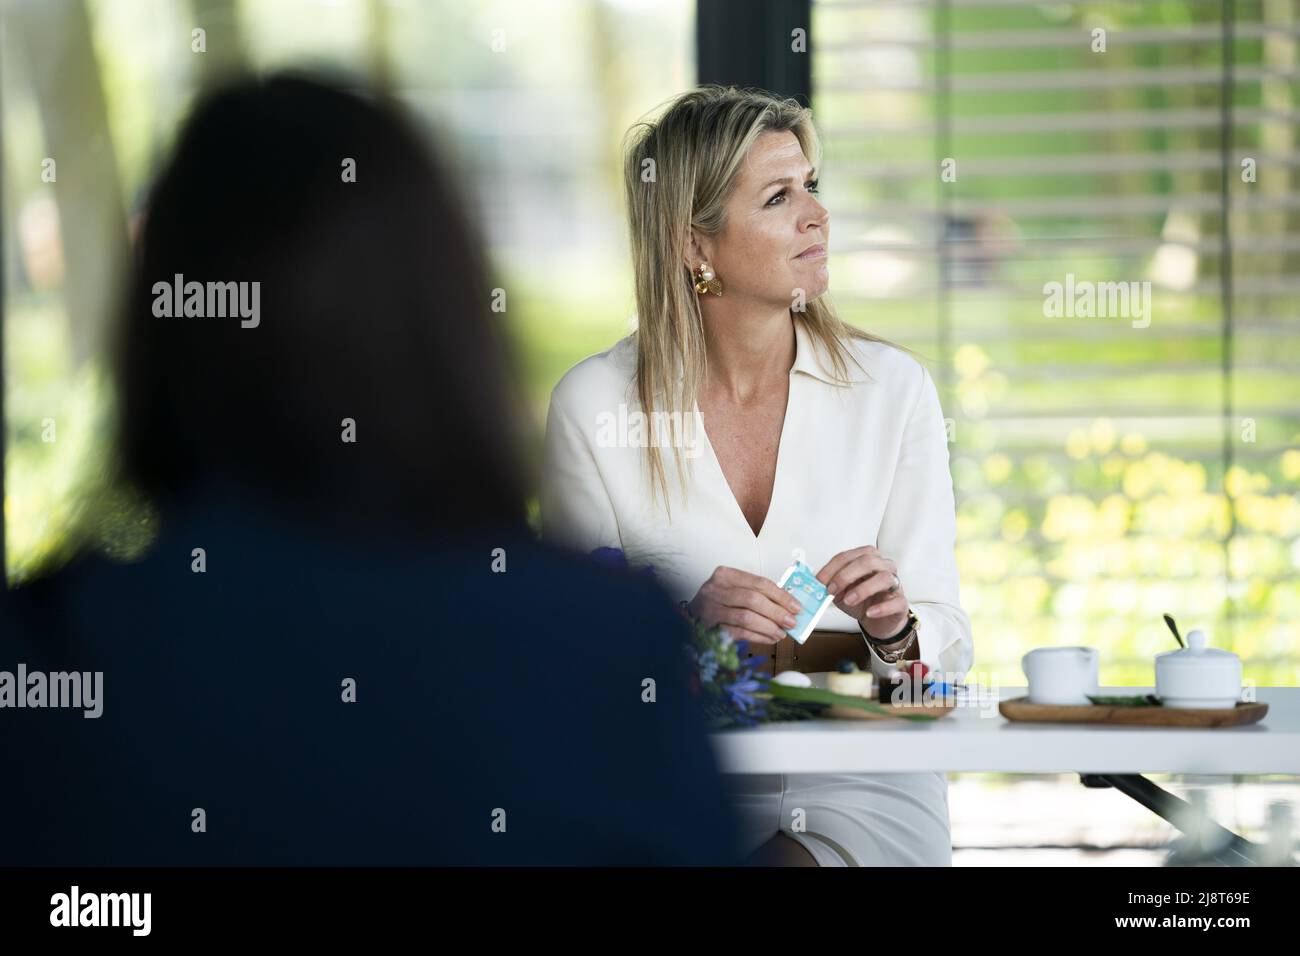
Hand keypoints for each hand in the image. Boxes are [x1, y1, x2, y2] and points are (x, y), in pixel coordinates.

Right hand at [687, 566, 803, 644]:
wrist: (691, 617)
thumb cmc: (717, 602)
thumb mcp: (734, 589)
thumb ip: (757, 593)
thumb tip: (787, 605)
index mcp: (725, 575)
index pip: (759, 583)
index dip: (781, 596)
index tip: (796, 606)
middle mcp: (715, 590)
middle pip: (753, 600)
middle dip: (777, 612)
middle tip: (791, 621)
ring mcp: (711, 610)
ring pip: (746, 618)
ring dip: (769, 627)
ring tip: (781, 632)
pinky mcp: (711, 628)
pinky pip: (739, 633)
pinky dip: (758, 636)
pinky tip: (769, 638)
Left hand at [815, 546, 908, 640]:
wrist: (877, 621)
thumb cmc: (861, 602)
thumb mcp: (841, 592)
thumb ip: (832, 586)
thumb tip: (817, 585)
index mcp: (867, 559)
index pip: (848, 556)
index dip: (831, 568)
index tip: (819, 582)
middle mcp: (883, 567)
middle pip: (867, 561)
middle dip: (845, 575)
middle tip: (832, 590)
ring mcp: (895, 584)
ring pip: (884, 577)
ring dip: (863, 589)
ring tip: (849, 600)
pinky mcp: (901, 602)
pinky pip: (896, 601)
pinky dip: (882, 607)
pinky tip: (870, 612)